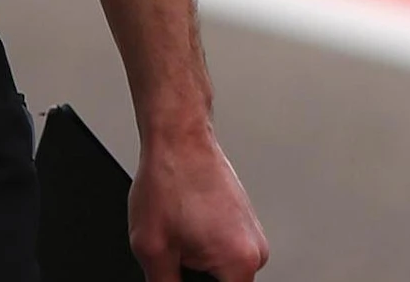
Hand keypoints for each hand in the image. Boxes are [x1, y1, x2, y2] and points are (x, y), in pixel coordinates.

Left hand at [132, 122, 269, 279]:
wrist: (179, 141)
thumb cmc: (170, 182)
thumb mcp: (153, 251)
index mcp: (239, 261)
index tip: (179, 276)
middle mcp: (257, 249)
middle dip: (195, 278)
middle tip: (172, 259)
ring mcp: (253, 233)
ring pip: (223, 270)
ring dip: (198, 264)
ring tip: (176, 238)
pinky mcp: (246, 222)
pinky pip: (225, 250)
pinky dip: (203, 247)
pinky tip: (183, 228)